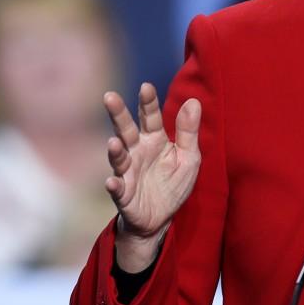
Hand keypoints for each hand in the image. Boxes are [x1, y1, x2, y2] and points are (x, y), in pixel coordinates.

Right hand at [104, 83, 201, 270]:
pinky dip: (114, 185)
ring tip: (114, 142)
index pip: (151, 118)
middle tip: (110, 97)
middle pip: (126, 130)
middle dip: (118, 115)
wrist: (161, 218)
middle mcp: (137, 152)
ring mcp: (128, 172)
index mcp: (155, 141)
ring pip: (119, 158)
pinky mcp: (124, 194)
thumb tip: (194, 101)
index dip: (148, 103)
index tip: (146, 87)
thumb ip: (188, 131)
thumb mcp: (188, 157)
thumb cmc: (173, 183)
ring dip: (115, 151)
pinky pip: (117, 189)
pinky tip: (112, 182)